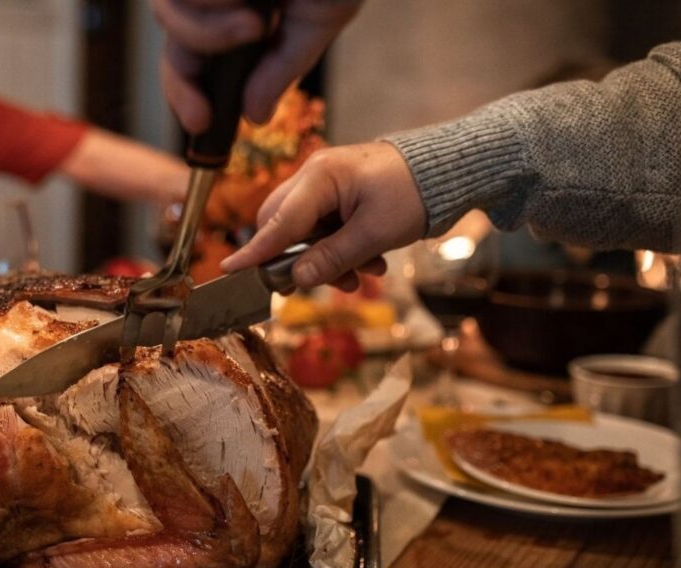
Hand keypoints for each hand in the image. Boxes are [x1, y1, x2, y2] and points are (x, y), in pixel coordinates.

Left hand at [153, 0, 362, 132]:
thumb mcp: (318, 19)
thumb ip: (282, 68)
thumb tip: (255, 117)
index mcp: (239, 11)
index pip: (194, 58)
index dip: (186, 93)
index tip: (201, 123)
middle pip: (173, 42)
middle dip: (185, 79)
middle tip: (203, 109)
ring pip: (170, 14)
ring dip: (209, 32)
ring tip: (256, 18)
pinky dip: (211, 2)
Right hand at [220, 142, 426, 289]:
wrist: (450, 171)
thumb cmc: (415, 193)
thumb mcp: (375, 233)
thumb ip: (332, 257)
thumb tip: (297, 279)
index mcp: (320, 177)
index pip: (279, 221)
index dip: (256, 250)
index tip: (230, 269)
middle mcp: (316, 177)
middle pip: (285, 226)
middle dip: (301, 260)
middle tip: (322, 282)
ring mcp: (328, 186)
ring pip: (306, 232)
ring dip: (328, 260)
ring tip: (362, 276)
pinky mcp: (341, 196)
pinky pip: (326, 229)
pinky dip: (342, 250)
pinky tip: (371, 262)